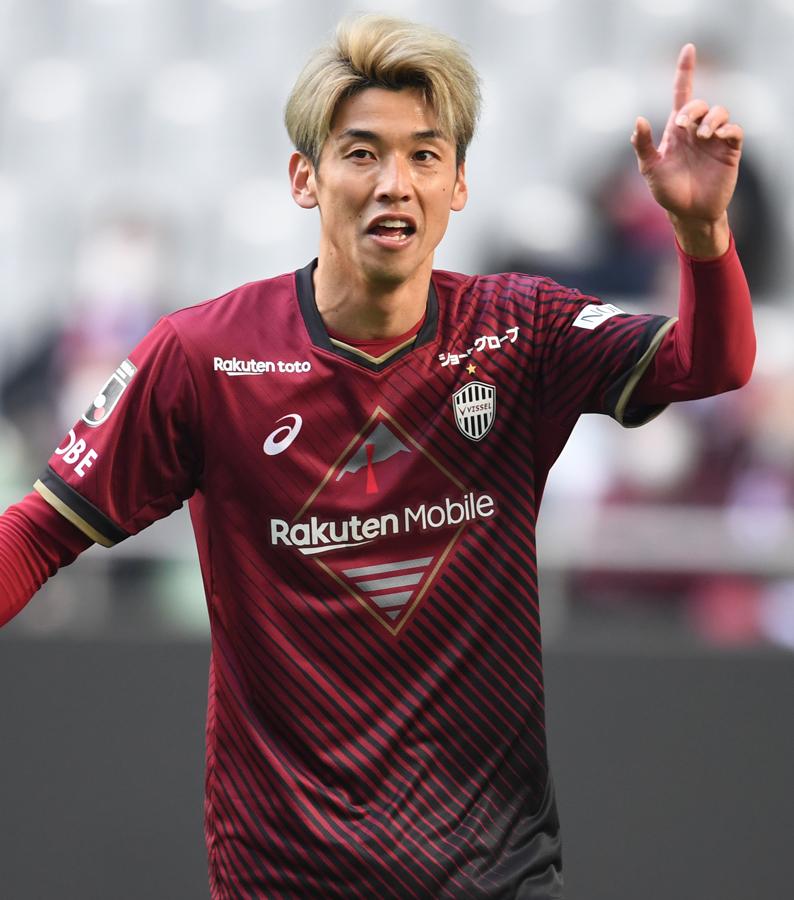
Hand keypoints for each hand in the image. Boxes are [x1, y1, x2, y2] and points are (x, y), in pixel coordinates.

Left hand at [631, 43, 742, 255]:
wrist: (688, 213)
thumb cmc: (668, 191)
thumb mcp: (650, 169)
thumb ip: (643, 145)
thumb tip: (638, 119)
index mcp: (676, 130)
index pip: (682, 94)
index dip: (685, 71)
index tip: (688, 49)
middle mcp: (696, 131)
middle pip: (699, 104)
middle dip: (693, 109)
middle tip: (683, 126)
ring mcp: (714, 140)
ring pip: (720, 112)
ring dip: (711, 119)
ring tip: (702, 136)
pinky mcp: (729, 151)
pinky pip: (735, 131)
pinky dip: (728, 130)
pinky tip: (717, 138)